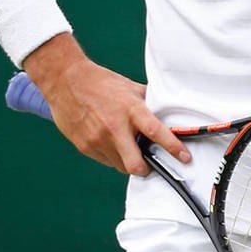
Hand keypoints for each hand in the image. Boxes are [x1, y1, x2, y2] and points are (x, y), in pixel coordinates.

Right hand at [24, 34, 188, 174]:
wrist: (65, 81)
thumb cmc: (101, 83)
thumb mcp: (129, 88)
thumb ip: (147, 103)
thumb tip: (166, 113)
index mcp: (130, 110)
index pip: (156, 132)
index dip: (173, 148)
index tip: (185, 158)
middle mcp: (115, 127)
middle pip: (136, 164)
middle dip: (147, 169)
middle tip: (151, 165)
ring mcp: (98, 139)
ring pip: (121, 166)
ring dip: (129, 162)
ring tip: (128, 148)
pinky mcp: (85, 146)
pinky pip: (106, 161)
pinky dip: (113, 157)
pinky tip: (111, 143)